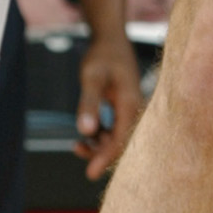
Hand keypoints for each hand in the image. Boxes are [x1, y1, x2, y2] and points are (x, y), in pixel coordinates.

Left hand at [76, 32, 143, 180]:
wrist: (110, 38)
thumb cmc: (102, 55)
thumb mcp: (91, 77)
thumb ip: (89, 103)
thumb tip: (85, 131)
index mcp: (131, 103)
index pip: (121, 139)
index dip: (105, 158)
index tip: (90, 174)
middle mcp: (134, 109)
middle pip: (122, 143)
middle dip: (101, 154)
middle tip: (78, 152)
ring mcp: (130, 109)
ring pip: (117, 138)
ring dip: (99, 145)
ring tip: (77, 145)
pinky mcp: (123, 108)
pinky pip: (115, 130)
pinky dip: (100, 136)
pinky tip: (84, 137)